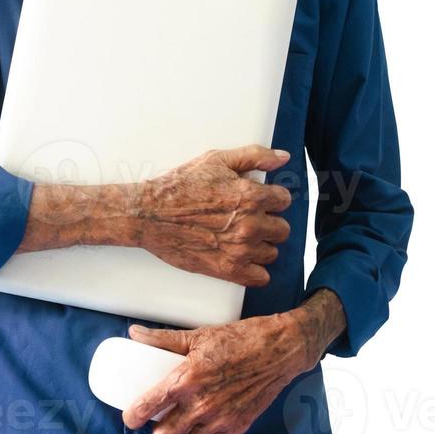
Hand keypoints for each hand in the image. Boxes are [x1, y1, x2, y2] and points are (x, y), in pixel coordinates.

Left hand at [122, 312, 311, 433]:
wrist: (279, 350)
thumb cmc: (240, 339)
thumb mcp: (198, 335)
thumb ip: (163, 339)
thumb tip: (135, 333)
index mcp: (188, 379)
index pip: (149, 406)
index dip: (133, 416)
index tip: (130, 416)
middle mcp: (202, 405)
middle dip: (156, 430)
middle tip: (158, 417)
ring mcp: (220, 420)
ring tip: (177, 420)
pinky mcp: (236, 428)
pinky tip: (198, 422)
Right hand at [134, 145, 293, 285]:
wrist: (150, 214)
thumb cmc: (180, 186)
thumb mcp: (217, 160)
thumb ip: (255, 156)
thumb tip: (282, 158)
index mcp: (250, 196)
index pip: (284, 200)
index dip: (272, 198)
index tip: (260, 200)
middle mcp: (250, 224)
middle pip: (282, 229)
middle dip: (269, 222)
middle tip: (249, 219)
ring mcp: (240, 249)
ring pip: (272, 253)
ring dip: (261, 246)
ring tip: (241, 237)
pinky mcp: (228, 269)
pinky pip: (260, 277)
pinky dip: (254, 269)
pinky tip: (242, 258)